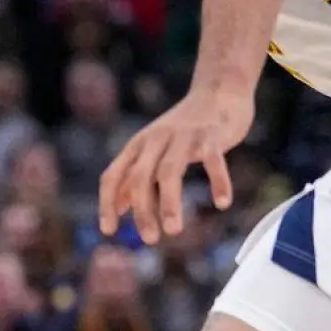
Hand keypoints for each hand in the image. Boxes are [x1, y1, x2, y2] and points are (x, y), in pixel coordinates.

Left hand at [100, 89, 249, 243]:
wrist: (218, 91)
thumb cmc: (184, 128)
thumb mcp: (153, 149)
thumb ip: (135, 174)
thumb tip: (118, 206)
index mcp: (138, 146)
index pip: (113, 175)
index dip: (107, 203)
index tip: (108, 231)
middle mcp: (156, 140)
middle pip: (140, 177)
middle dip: (142, 210)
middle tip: (151, 239)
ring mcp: (184, 136)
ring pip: (170, 171)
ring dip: (170, 202)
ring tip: (174, 230)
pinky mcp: (212, 134)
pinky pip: (214, 160)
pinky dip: (218, 181)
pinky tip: (223, 202)